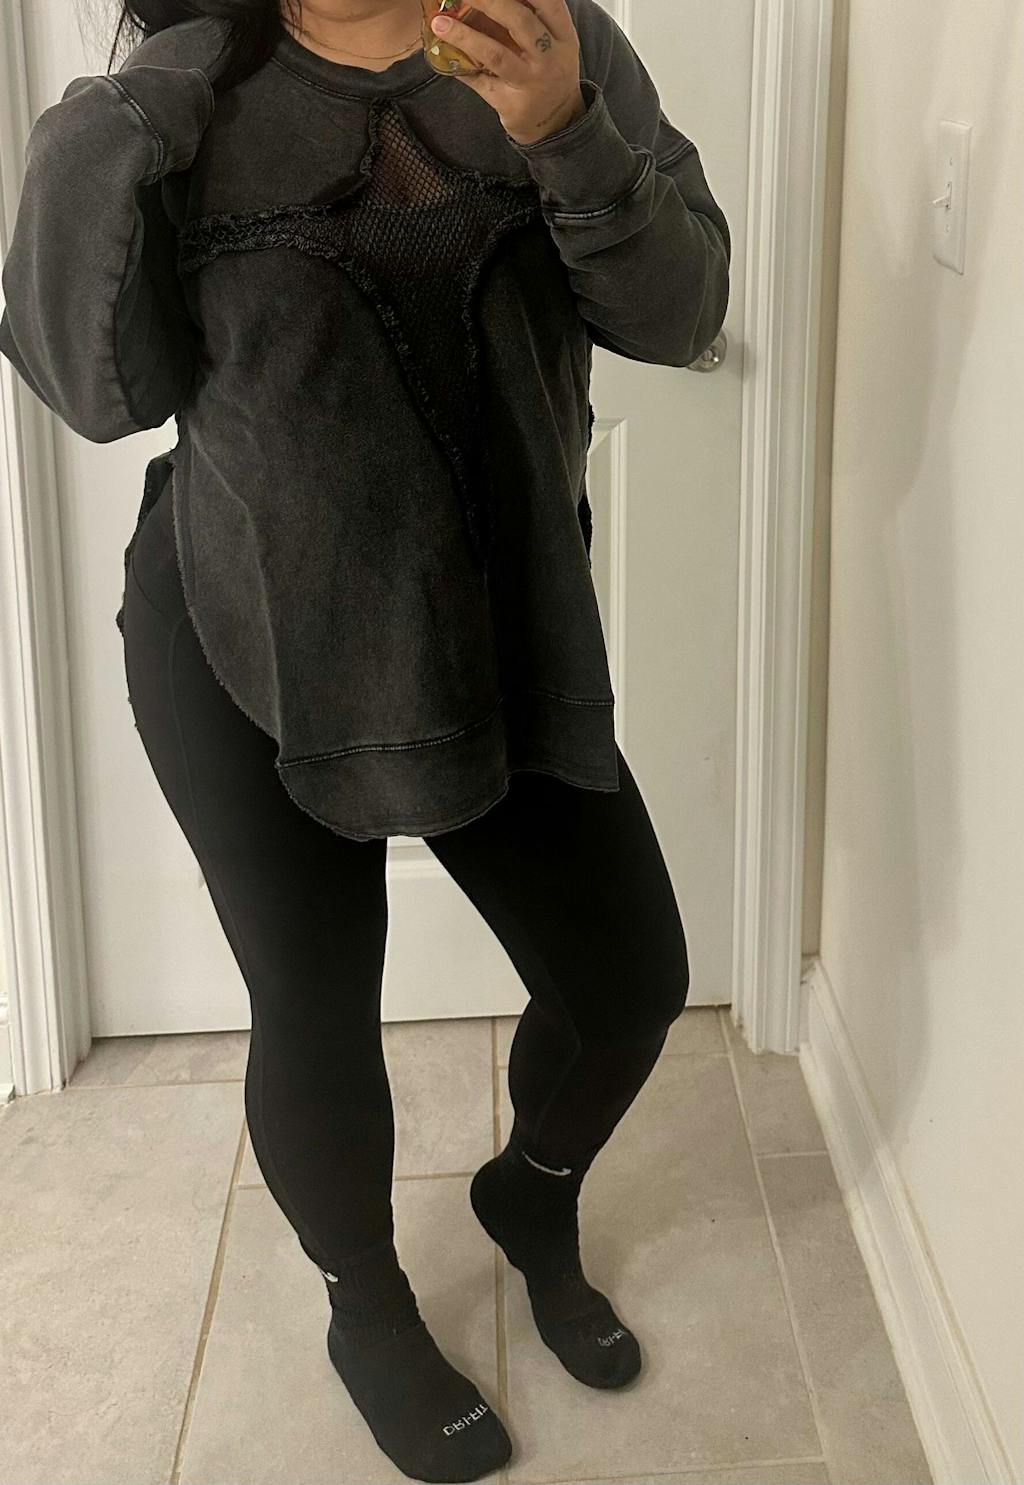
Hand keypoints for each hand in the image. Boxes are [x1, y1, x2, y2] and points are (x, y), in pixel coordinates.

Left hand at [429, 0, 585, 146]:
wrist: (556, 123)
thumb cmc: (550, 73)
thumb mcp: (555, 44)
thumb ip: (533, 18)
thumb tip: (489, 0)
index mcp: (563, 37)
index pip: (548, 2)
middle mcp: (551, 59)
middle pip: (519, 21)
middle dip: (489, 1)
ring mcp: (531, 84)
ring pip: (496, 54)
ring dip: (465, 36)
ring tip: (440, 23)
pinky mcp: (512, 105)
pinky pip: (481, 83)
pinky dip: (460, 69)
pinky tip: (443, 56)